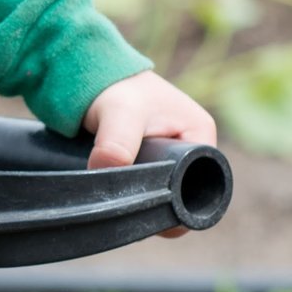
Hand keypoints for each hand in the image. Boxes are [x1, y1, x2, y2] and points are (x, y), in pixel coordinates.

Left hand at [82, 71, 219, 235]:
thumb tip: (107, 172)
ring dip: (145, 199)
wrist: (89, 73)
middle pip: (183, 191)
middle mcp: (192, 146)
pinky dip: (134, 192)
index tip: (154, 218)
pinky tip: (116, 200)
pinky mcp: (151, 157)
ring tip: (122, 208)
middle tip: (132, 215)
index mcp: (200, 135)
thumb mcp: (120, 114)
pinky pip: (148, 184)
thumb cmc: (114, 86)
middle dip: (161, 206)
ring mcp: (172, 153)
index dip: (180, 205)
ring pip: (164, 190)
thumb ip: (116, 143)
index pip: (202, 184)